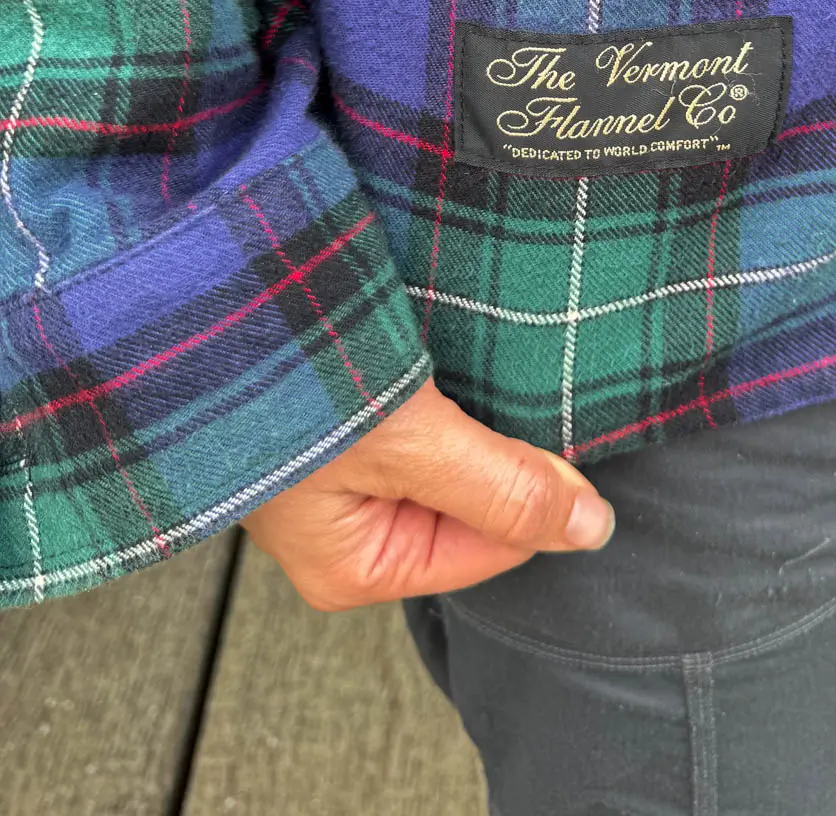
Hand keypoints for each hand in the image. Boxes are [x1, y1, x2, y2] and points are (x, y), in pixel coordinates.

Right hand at [243, 380, 615, 609]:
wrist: (208, 302)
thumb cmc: (285, 386)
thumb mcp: (411, 446)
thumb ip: (504, 490)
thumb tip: (591, 530)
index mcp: (357, 568)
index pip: (496, 546)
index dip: (535, 488)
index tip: (547, 423)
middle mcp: (347, 531)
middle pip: (473, 501)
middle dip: (497, 447)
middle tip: (493, 382)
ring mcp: (338, 475)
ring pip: (449, 455)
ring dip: (466, 410)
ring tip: (457, 359)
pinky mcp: (334, 421)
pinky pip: (415, 421)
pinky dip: (434, 387)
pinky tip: (433, 349)